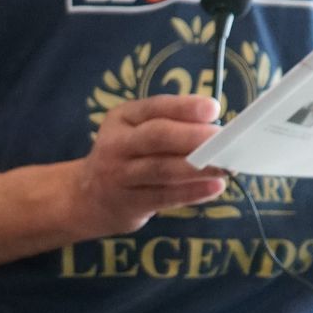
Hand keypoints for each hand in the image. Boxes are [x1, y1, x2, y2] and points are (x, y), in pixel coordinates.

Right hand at [67, 95, 227, 236]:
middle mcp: (117, 144)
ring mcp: (120, 176)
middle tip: (223, 140)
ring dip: (197, 168)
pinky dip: (192, 192)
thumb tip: (213, 125)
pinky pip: (164, 197)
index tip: (213, 109)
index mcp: (122, 118)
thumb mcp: (134, 132)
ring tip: (225, 165)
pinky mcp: (128, 204)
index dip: (184, 108)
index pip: (154, 108)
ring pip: (162, 169)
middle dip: (192, 137)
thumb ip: (168, 124)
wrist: (87, 198)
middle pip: (156, 137)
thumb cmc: (125, 157)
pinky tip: (214, 187)